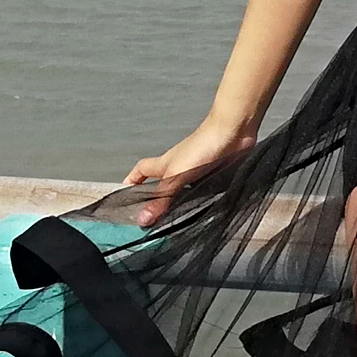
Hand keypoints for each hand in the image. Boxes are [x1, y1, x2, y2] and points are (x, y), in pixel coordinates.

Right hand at [124, 116, 253, 225]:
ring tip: (175, 223)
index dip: (130, 181)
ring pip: (182, 189)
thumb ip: (161, 198)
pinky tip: (201, 213)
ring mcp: (196, 170)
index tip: (124, 197)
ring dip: (179, 202)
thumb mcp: (176, 176)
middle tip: (153, 219)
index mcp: (164, 164)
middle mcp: (178, 167)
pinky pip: (202, 190)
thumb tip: (143, 219)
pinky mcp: (213, 174)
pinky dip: (199, 200)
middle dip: (156, 199)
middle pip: (161, 183)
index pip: (141, 171)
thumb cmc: (201, 148)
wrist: (233, 132)